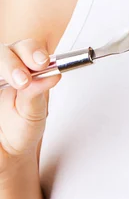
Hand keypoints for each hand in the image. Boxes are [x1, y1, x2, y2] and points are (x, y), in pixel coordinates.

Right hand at [0, 39, 60, 177]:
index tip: (41, 63)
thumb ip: (37, 91)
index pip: (25, 47)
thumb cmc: (22, 126)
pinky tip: (2, 86)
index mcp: (23, 66)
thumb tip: (54, 74)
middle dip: (14, 61)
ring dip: (6, 66)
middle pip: (4, 50)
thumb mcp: (34, 110)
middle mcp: (5, 67)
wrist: (8, 150)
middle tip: (24, 80)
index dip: (32, 51)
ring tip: (19, 83)